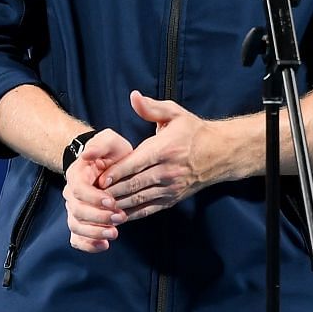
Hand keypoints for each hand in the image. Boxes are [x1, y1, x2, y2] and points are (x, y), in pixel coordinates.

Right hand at [63, 128, 133, 252]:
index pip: (79, 190)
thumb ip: (100, 143)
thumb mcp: (110, 141)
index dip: (94, 198)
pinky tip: (104, 246)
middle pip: (77, 211)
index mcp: (76, 174)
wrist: (111, 164)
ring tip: (114, 234)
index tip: (112, 202)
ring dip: (94, 233)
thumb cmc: (112, 153)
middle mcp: (71, 194)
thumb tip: (86, 154)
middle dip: (99, 218)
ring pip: (76, 226)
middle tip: (120, 217)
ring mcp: (75, 209)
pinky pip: (77, 238)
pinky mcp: (82, 221)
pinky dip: (88, 245)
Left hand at [87, 92, 231, 221]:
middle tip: (92, 193)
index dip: (116, 172)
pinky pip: (149, 209)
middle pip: (134, 184)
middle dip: (112, 190)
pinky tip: (117, 215)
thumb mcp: (175, 114)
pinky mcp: (172, 199)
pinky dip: (132, 214)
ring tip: (99, 206)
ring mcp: (171, 187)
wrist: (220, 153)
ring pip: (139, 199)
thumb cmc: (194, 131)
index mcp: (165, 149)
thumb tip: (133, 96)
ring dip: (119, 204)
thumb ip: (151, 108)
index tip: (100, 178)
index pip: (136, 163)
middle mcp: (168, 171)